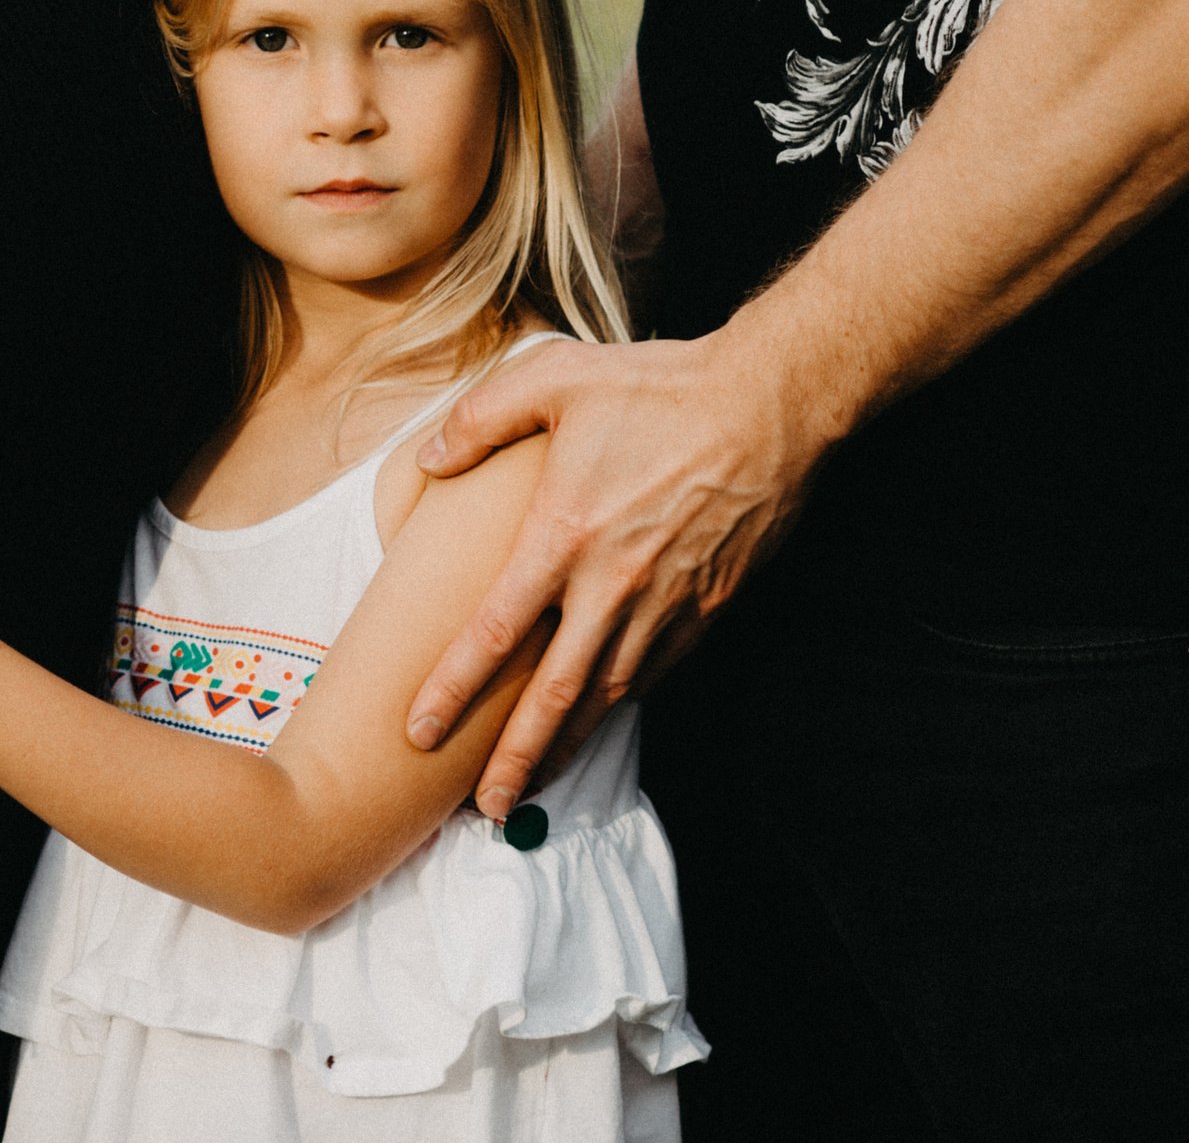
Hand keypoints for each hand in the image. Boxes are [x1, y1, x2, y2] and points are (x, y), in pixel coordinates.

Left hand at [403, 327, 835, 816]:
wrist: (770, 403)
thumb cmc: (658, 385)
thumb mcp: (553, 377)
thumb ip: (479, 418)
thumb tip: (427, 459)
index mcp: (565, 535)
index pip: (495, 632)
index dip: (453, 688)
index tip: (418, 731)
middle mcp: (613, 585)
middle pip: (555, 695)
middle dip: (515, 759)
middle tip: (482, 811)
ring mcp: (667, 603)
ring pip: (609, 697)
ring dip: (567, 747)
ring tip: (532, 788)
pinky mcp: (709, 607)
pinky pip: (656, 672)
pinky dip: (622, 708)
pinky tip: (599, 723)